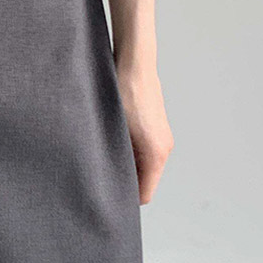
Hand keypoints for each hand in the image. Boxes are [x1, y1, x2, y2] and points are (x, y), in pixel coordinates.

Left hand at [115, 62, 173, 204]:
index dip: (125, 200)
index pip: (144, 194)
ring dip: (125, 165)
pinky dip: (129, 153)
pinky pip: (143, 151)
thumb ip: (113, 159)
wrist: (134, 63)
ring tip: (101, 159)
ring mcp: (162, 137)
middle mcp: (164, 148)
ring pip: (143, 165)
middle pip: (145, 181)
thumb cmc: (121, 93)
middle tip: (98, 181)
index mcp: (156, 153)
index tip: (104, 199)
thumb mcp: (112, 131)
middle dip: (124, 183)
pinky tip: (110, 142)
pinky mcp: (156, 127)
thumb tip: (102, 180)